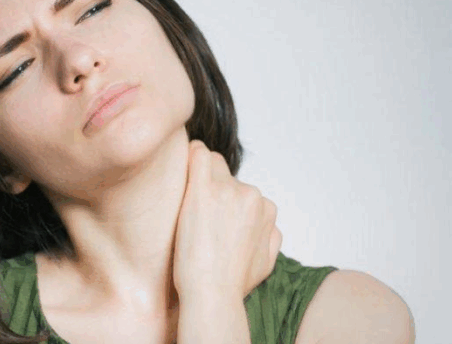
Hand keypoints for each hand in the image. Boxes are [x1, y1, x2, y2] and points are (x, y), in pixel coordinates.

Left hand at [172, 140, 282, 301]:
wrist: (212, 295)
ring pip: (210, 163)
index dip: (222, 199)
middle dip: (210, 186)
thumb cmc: (232, 284)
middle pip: (225, 173)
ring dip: (198, 177)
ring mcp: (228, 191)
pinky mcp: (203, 192)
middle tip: (193, 209)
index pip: (242, 187)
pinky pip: (198, 156)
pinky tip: (181, 161)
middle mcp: (252, 195)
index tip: (209, 214)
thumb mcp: (266, 262)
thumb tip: (267, 224)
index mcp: (267, 209)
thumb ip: (270, 236)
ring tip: (184, 199)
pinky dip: (190, 155)